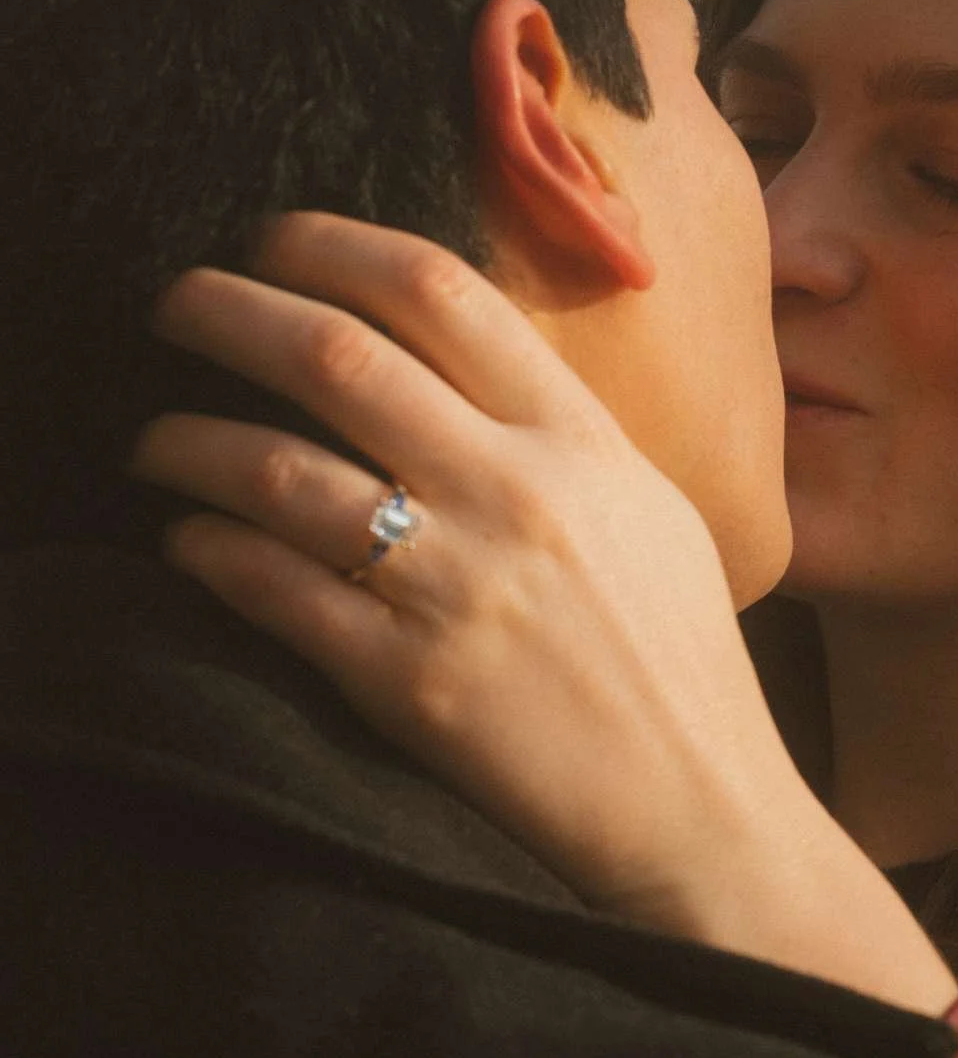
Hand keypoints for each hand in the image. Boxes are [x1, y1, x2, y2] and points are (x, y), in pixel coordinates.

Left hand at [132, 213, 957, 1016]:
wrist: (703, 812)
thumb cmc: (683, 667)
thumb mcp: (656, 519)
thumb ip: (568, 437)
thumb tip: (468, 369)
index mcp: (580, 441)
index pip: (439, 290)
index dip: (331, 245)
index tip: (272, 245)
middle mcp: (515, 494)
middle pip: (332, 352)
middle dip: (224, 310)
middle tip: (174, 307)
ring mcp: (457, 588)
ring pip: (275, 469)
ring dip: (185, 440)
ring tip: (153, 442)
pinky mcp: (406, 681)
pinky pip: (269, 588)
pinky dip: (205, 549)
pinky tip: (186, 541)